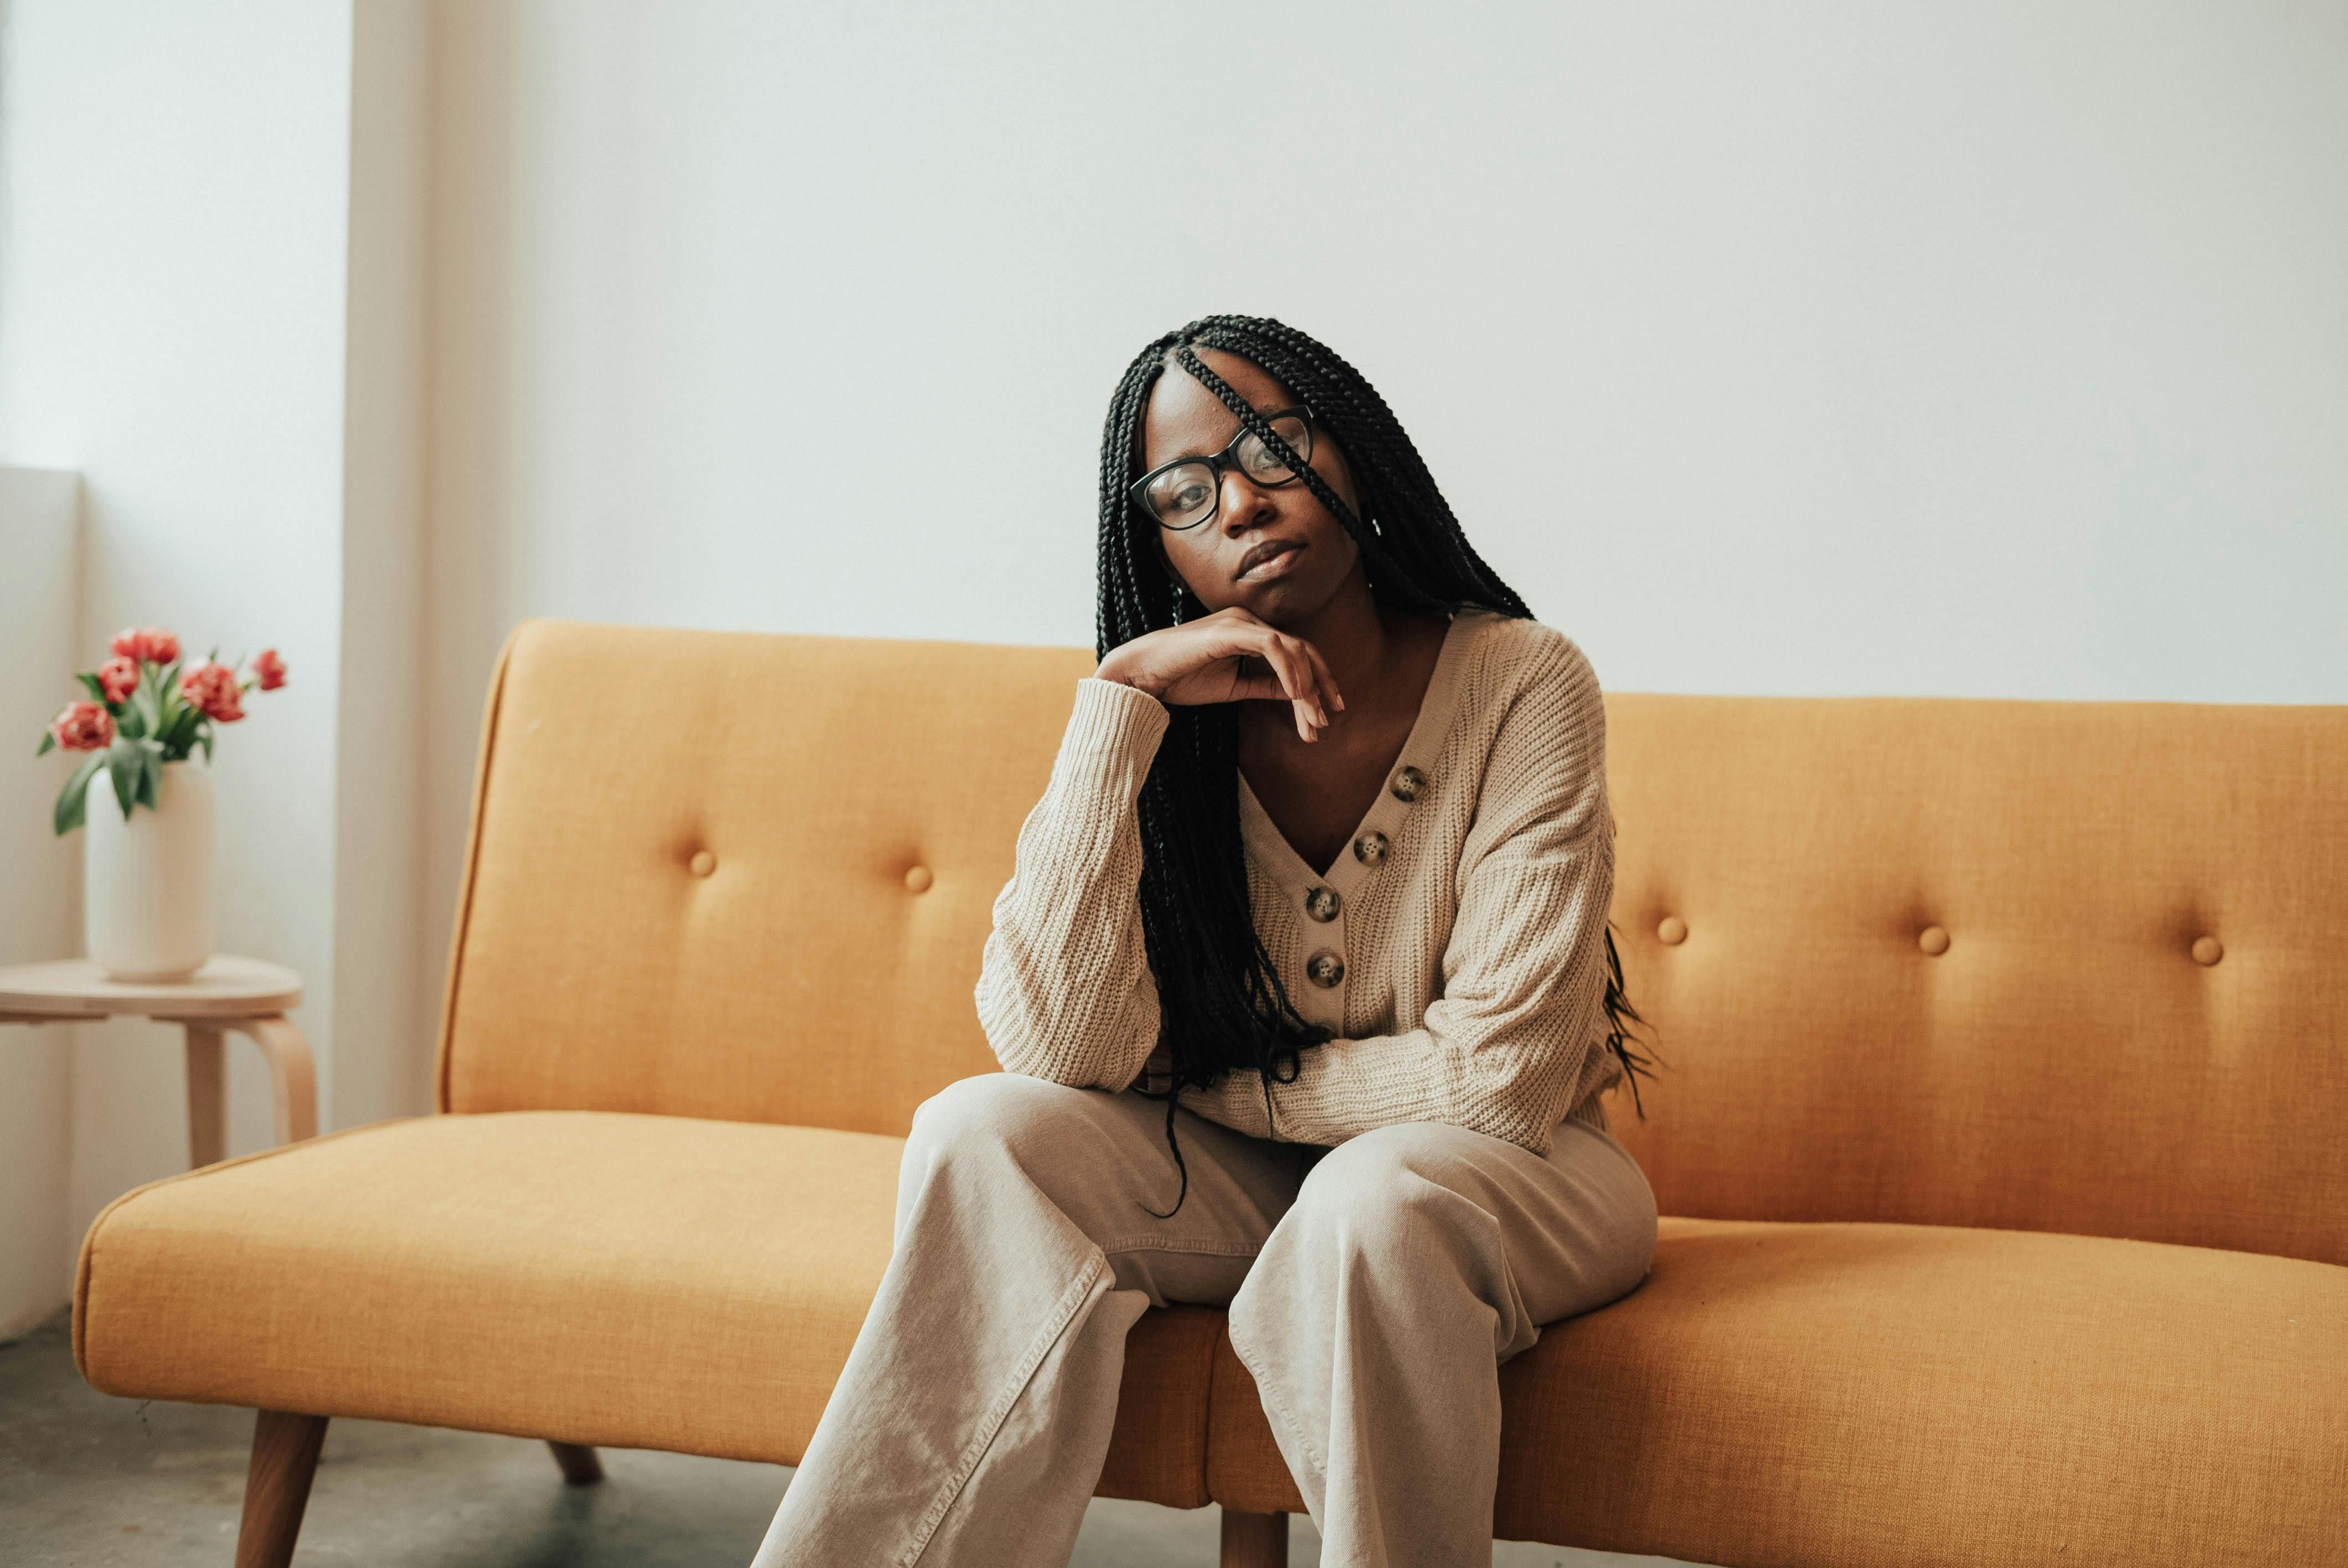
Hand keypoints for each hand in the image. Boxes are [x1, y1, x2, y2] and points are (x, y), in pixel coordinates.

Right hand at [1095, 606, 1345, 741]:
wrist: (1143, 673)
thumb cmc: (1181, 678)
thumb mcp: (1234, 686)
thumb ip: (1265, 685)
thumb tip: (1297, 694)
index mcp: (1249, 631)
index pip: (1295, 651)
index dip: (1317, 679)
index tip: (1328, 710)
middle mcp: (1248, 621)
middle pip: (1301, 648)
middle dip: (1320, 684)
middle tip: (1329, 717)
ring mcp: (1240, 622)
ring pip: (1292, 649)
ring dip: (1307, 686)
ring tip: (1313, 719)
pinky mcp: (1232, 630)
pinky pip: (1273, 647)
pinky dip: (1289, 671)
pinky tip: (1297, 696)